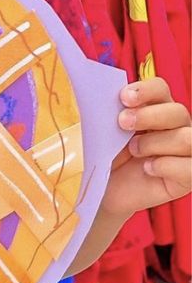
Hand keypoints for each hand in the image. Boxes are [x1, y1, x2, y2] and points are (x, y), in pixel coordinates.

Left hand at [102, 76, 191, 218]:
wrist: (104, 193)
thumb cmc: (104, 159)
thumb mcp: (102, 133)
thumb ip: (107, 113)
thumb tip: (100, 96)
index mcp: (155, 108)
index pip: (161, 89)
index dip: (146, 90)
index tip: (123, 98)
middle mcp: (175, 127)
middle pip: (178, 112)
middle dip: (149, 116)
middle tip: (122, 124)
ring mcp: (185, 152)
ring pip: (187, 139)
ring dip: (155, 143)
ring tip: (133, 151)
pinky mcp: (187, 177)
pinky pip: (189, 167)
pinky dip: (165, 166)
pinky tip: (147, 169)